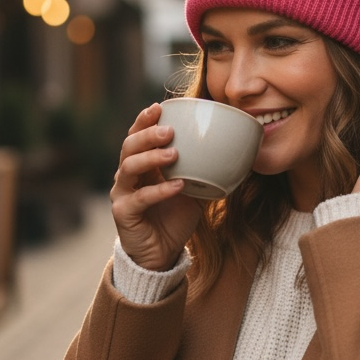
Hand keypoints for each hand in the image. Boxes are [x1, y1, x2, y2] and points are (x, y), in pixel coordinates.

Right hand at [110, 104, 202, 271]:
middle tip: (169, 130)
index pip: (137, 135)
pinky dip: (159, 190)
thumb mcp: (196, 190)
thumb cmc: (175, 217)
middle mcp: (127, 175)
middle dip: (148, 135)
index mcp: (141, 164)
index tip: (159, 106)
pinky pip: (140, 198)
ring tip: (174, 154)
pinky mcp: (124, 213)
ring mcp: (122, 193)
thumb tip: (237, 153)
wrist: (162, 253)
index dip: (144, 120)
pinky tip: (178, 185)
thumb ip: (207, 171)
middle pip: (129, 146)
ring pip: (129, 168)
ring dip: (151, 158)